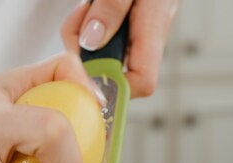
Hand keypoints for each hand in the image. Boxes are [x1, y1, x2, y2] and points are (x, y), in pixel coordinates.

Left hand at [61, 0, 178, 97]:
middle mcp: (148, 32)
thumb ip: (111, 6)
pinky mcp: (124, 21)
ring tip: (83, 10)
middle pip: (118, 71)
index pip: (142, 81)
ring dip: (83, 39)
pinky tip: (86, 8)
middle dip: (88, 57)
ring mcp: (137, 28)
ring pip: (106, 54)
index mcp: (155, 25)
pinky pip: (102, 37)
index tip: (88, 71)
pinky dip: (86, 27)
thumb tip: (92, 41)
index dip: (115, 85)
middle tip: (77, 28)